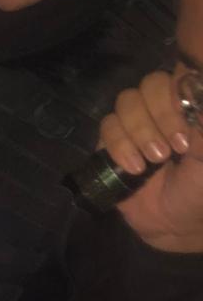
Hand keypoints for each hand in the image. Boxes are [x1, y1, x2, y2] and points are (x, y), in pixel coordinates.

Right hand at [99, 70, 202, 250]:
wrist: (176, 225)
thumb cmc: (200, 189)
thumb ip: (201, 127)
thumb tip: (196, 104)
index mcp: (187, 106)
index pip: (180, 75)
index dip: (178, 90)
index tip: (189, 115)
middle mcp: (161, 108)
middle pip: (150, 83)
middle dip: (162, 114)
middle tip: (177, 146)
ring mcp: (134, 123)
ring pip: (127, 102)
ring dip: (142, 131)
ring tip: (157, 160)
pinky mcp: (111, 142)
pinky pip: (107, 127)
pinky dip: (121, 146)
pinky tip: (136, 168)